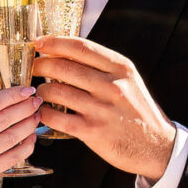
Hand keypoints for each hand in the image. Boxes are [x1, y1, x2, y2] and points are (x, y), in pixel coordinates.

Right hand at [0, 85, 40, 187]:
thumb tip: (8, 102)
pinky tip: (31, 138)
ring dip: (28, 125)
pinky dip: (25, 146)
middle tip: (37, 101)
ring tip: (36, 117)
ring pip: (11, 137)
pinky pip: (11, 157)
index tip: (28, 90)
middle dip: (26, 107)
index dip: (14, 94)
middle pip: (5, 118)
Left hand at [32, 37, 175, 179]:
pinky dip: (44, 113)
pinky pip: (56, 118)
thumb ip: (103, 67)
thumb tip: (66, 53)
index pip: (81, 47)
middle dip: (41, 64)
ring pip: (56, 91)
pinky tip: (43, 112)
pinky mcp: (92, 131)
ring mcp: (101, 109)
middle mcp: (111, 86)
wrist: (155, 145)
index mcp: (120, 69)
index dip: (55, 42)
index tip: (39, 42)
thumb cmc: (137, 111)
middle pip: (63, 67)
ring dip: (40, 90)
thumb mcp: (128, 81)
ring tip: (39, 91)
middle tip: (33, 67)